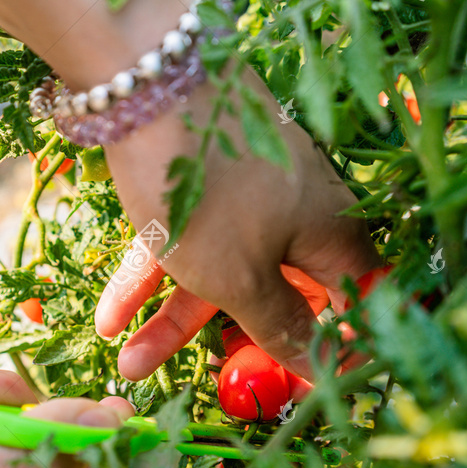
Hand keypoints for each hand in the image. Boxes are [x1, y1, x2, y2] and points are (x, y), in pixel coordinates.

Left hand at [97, 66, 379, 381]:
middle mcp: (300, 212)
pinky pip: (190, 238)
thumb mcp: (241, 277)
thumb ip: (281, 324)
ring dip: (171, 318)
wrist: (146, 80)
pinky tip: (110, 312)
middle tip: (198, 382)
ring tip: (124, 363)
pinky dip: (155, 272)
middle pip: (273, 293)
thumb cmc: (207, 192)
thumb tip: (320, 368)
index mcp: (332, 234)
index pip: (356, 302)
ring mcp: (251, 192)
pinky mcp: (207, 177)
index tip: (308, 386)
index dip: (339, 348)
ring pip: (220, 268)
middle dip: (224, 343)